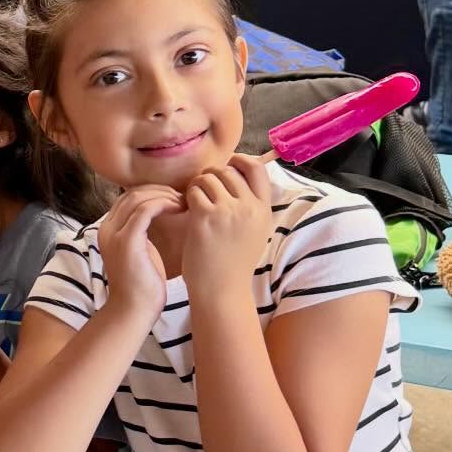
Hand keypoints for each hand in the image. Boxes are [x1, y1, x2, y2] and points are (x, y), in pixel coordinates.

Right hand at [98, 184, 184, 325]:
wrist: (134, 310)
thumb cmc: (143, 286)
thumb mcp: (141, 251)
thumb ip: (143, 231)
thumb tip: (161, 212)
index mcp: (108, 229)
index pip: (128, 197)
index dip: (153, 192)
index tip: (175, 197)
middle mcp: (106, 228)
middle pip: (132, 193)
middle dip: (160, 190)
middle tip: (182, 196)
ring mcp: (114, 234)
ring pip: (138, 197)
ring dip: (164, 195)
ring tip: (183, 202)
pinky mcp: (127, 240)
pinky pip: (145, 210)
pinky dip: (164, 204)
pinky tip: (178, 208)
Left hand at [181, 154, 271, 298]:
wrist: (222, 290)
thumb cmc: (233, 263)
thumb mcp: (255, 232)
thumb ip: (251, 206)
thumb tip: (237, 176)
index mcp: (263, 210)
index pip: (257, 169)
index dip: (240, 161)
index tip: (228, 166)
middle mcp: (249, 207)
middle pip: (229, 170)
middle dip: (212, 174)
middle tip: (203, 189)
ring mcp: (228, 211)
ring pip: (208, 177)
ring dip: (197, 185)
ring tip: (195, 201)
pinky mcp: (206, 217)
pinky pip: (193, 191)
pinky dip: (188, 197)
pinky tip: (187, 210)